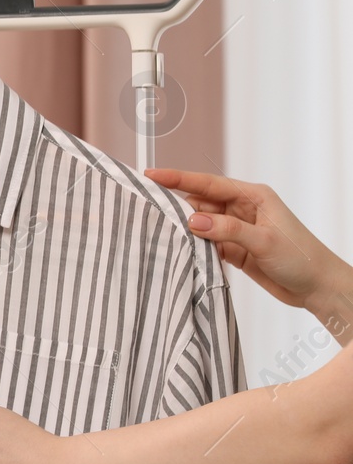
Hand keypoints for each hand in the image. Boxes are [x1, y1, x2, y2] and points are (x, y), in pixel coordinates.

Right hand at [145, 168, 352, 318]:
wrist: (317, 288)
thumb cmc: (302, 259)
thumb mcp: (265, 241)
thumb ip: (229, 230)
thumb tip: (193, 221)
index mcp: (253, 197)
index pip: (209, 184)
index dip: (179, 179)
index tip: (152, 175)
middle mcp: (242, 209)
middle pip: (200, 202)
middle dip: (174, 204)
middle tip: (145, 206)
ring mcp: (236, 230)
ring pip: (200, 223)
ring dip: (182, 228)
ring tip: (155, 228)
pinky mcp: (233, 249)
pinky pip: (205, 243)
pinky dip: (191, 246)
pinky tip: (176, 247)